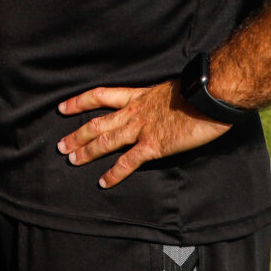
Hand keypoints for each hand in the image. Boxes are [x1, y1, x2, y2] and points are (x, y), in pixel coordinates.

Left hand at [57, 80, 233, 187]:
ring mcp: (141, 129)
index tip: (62, 107)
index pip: (100, 96)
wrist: (210, 94)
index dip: (79, 102)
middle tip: (60, 145)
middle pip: (97, 123)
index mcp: (137, 96)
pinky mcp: (153, 146)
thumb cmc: (198, 90)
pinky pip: (128, 162)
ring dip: (87, 152)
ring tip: (71, 160)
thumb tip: (159, 104)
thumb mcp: (170, 88)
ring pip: (106, 141)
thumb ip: (158, 98)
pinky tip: (103, 182)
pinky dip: (114, 174)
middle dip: (77, 135)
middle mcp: (134, 112)